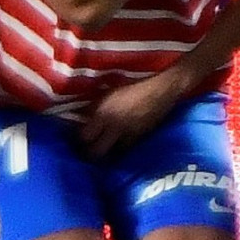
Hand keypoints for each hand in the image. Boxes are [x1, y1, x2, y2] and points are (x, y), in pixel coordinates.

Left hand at [75, 65, 193, 160]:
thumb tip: (82, 117)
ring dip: (107, 151)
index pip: (84, 136)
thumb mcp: (108, 93)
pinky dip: (121, 147)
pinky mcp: (140, 138)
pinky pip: (126, 148)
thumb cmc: (133, 86)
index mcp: (103, 113)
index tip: (78, 138)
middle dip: (90, 153)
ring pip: (113, 152)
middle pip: (96, 151)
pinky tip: (120, 143)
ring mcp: (128, 134)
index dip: (79, 139)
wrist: (161, 90)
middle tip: (88, 150)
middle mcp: (114, 128)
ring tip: (104, 148)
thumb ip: (95, 107)